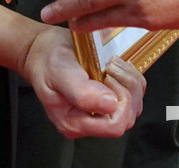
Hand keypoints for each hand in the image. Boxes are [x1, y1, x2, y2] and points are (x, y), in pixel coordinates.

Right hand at [20, 27, 144, 136]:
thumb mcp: (60, 73)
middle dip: (127, 88)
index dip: (120, 101)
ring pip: (135, 105)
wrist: (43, 52)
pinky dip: (131, 77)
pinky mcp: (109, 100)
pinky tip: (116, 65)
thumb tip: (110, 105)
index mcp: (75, 123)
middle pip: (128, 117)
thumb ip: (82, 92)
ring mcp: (100, 112)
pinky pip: (134, 94)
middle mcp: (90, 122)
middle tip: (109, 66)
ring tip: (112, 63)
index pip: (115, 126)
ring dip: (130, 80)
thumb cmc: (47, 61)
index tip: (107, 76)